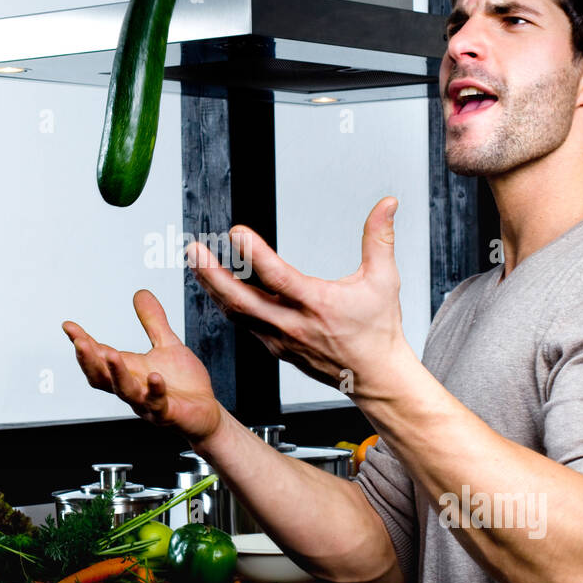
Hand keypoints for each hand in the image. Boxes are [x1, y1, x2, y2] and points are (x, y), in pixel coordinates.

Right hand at [62, 290, 225, 444]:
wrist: (206, 412)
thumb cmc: (184, 383)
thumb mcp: (167, 345)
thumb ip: (152, 322)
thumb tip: (140, 293)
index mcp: (129, 371)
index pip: (99, 356)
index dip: (82, 342)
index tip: (68, 326)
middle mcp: (132, 388)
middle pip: (101, 377)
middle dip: (89, 360)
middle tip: (79, 342)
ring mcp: (147, 403)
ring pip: (124, 391)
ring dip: (116, 373)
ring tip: (111, 354)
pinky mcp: (166, 413)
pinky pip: (157, 403)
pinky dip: (155, 390)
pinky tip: (155, 377)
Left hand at [187, 197, 408, 398]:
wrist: (375, 378)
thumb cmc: (378, 331)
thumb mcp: (384, 280)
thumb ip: (380, 238)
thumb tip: (387, 204)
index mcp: (318, 305)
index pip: (278, 278)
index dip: (255, 254)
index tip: (237, 232)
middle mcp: (293, 325)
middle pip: (242, 300)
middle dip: (213, 274)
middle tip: (194, 249)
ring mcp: (280, 339)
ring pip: (236, 313)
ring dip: (213, 287)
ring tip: (197, 261)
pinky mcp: (275, 348)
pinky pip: (244, 323)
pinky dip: (227, 304)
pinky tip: (216, 286)